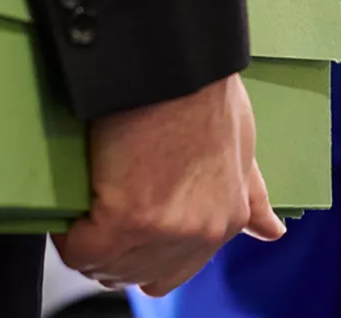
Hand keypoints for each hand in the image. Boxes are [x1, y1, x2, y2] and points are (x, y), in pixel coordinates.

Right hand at [55, 73, 283, 295]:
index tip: (119, 229)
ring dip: (85, 243)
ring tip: (84, 206)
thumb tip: (272, 231)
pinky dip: (68, 232)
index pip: (170, 272)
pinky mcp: (128, 219)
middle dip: (108, 252)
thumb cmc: (205, 96)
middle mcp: (201, 233)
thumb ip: (251, 196)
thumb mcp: (241, 148)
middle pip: (133, 274)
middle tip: (94, 215)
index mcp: (227, 220)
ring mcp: (165, 229)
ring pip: (103, 266)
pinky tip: (73, 207)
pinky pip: (80, 249)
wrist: (180, 67)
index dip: (138, 253)